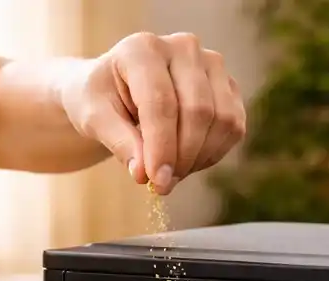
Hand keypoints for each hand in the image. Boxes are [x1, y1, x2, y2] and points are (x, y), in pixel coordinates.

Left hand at [59, 32, 246, 194]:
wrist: (116, 88)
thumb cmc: (102, 99)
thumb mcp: (94, 118)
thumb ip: (118, 142)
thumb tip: (143, 173)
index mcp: (143, 48)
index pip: (161, 102)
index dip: (161, 147)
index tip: (156, 182)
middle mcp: (183, 47)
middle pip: (197, 111)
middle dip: (182, 156)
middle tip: (162, 184)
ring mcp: (211, 64)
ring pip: (222, 120)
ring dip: (199, 157)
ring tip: (173, 171)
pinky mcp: (228, 85)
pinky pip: (234, 126)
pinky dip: (214, 153)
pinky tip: (189, 160)